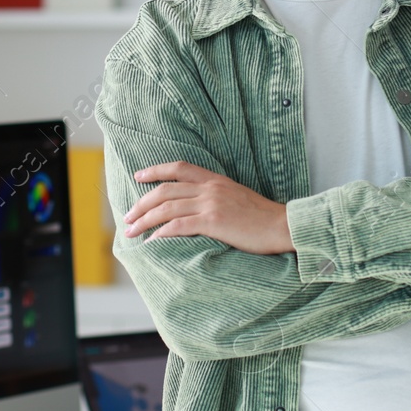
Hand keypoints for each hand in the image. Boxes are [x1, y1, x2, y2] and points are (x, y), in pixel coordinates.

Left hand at [123, 161, 293, 254]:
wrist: (283, 226)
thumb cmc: (262, 218)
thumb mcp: (237, 197)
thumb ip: (216, 196)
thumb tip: (195, 206)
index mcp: (215, 179)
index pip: (179, 167)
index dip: (155, 170)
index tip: (138, 176)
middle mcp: (210, 188)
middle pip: (165, 190)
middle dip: (141, 203)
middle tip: (127, 216)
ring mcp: (211, 204)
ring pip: (166, 208)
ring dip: (144, 220)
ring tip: (131, 231)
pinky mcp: (213, 222)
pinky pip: (178, 226)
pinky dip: (161, 234)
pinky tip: (151, 243)